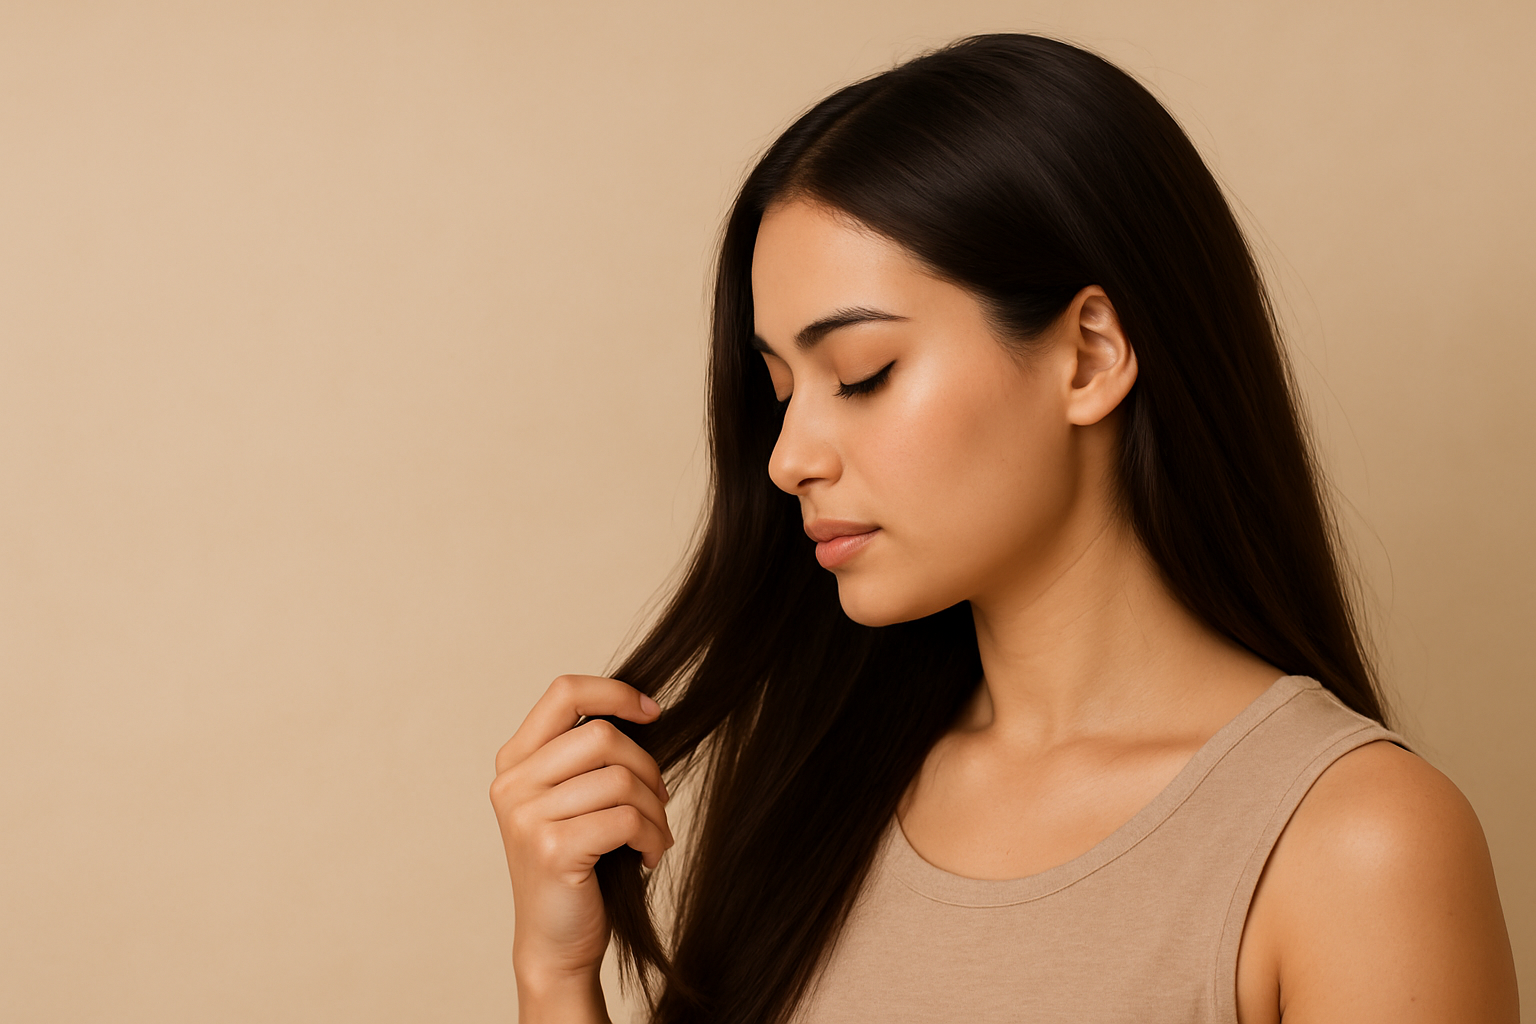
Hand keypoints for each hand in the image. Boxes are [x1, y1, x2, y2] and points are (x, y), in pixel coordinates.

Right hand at [490, 674, 672, 1011]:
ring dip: (655, 810)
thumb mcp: (571, 799)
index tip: (652, 712)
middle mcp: (513, 784)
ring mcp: (528, 817)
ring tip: (654, 835)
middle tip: (659, 801)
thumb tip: (643, 708)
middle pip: (602, 735)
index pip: (565, 692)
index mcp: (515, 761)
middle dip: (647, 767)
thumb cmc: (575, 866)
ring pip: (621, 779)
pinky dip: (652, 836)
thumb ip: (587, 755)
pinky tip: (648, 856)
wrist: (554, 942)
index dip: (615, 693)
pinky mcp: (553, 850)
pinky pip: (626, 819)